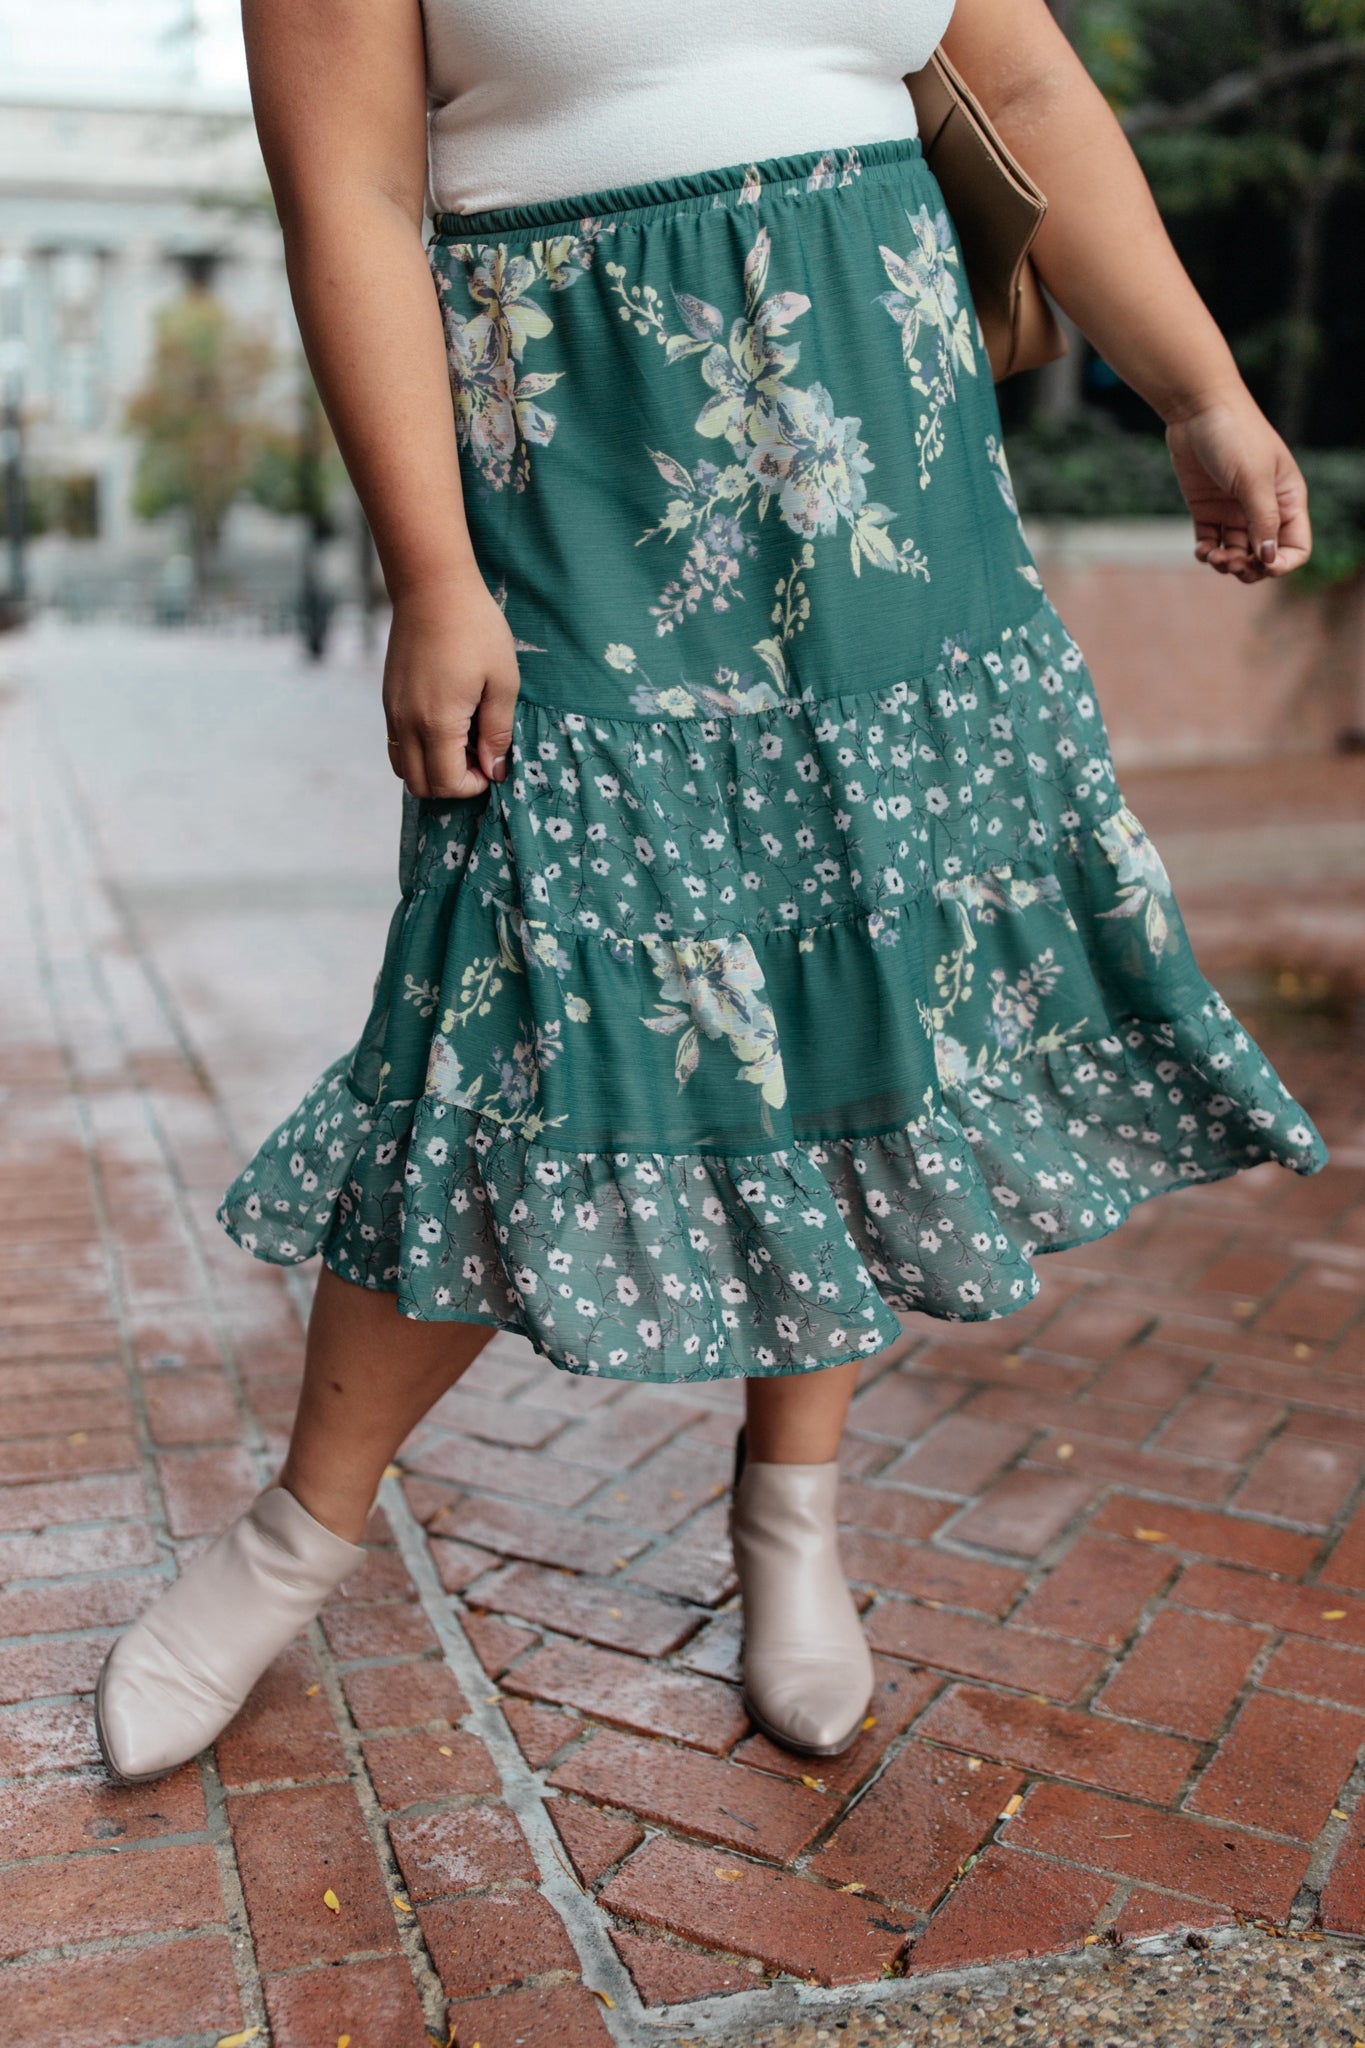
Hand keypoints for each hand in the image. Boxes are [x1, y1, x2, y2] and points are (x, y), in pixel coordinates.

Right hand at [382, 570, 520, 797]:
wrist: (432, 587)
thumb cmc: (476, 629)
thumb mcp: (503, 681)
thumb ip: (498, 731)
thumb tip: (493, 770)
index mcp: (437, 722)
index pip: (447, 783)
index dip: (473, 785)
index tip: (491, 763)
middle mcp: (407, 723)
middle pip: (420, 785)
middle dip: (452, 784)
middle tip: (477, 757)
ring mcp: (392, 712)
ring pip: (403, 770)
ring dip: (432, 770)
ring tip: (460, 744)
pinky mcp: (388, 699)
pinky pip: (396, 745)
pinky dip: (418, 752)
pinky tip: (444, 727)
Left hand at [1166, 393, 1311, 583]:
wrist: (1198, 408)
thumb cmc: (1235, 435)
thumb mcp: (1254, 478)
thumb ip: (1263, 519)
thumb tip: (1269, 558)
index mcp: (1287, 500)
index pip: (1296, 547)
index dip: (1282, 563)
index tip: (1262, 563)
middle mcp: (1263, 508)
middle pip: (1264, 556)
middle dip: (1250, 569)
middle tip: (1231, 563)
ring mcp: (1234, 509)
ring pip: (1236, 553)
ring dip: (1226, 564)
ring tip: (1212, 557)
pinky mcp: (1207, 508)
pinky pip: (1211, 542)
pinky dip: (1207, 553)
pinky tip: (1202, 551)